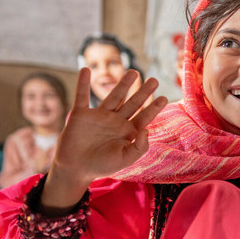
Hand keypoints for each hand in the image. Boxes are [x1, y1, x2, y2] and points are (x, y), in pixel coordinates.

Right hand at [40, 69, 166, 212]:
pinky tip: (86, 70)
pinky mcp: (81, 114)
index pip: (144, 117)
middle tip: (154, 80)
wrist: (76, 168)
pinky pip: (82, 96)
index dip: (154, 108)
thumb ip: (139, 147)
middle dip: (143, 92)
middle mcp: (116, 121)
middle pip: (132, 103)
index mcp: (127, 132)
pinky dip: (83, 83)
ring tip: (134, 72)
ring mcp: (99, 116)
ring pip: (114, 96)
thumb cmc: (102, 165)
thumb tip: (147, 130)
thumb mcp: (125, 159)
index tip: (164, 98)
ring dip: (123, 84)